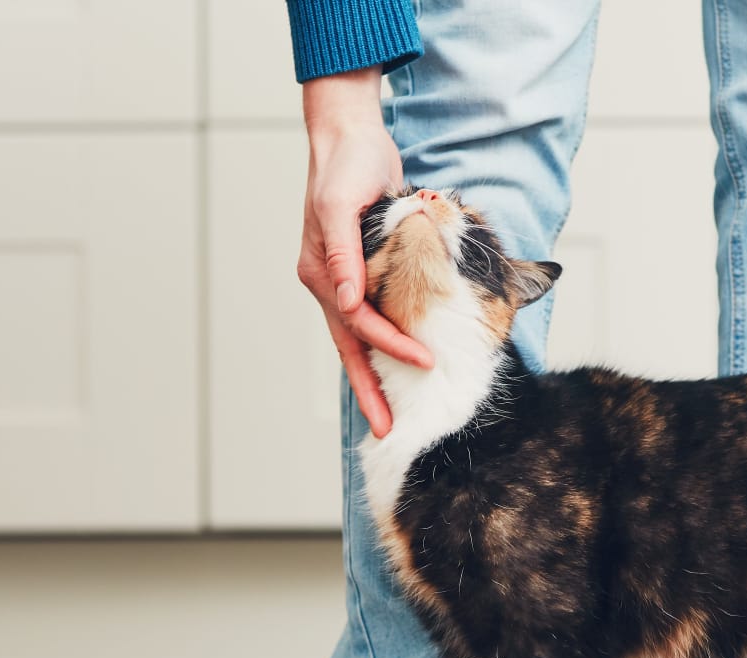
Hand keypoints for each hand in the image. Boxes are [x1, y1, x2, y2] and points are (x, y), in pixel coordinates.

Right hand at [297, 69, 432, 438]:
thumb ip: (343, 252)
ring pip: (359, 340)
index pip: (359, 323)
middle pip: (351, 348)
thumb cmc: (347, 164)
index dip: (391, 345)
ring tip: (387, 414)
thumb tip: (346, 300)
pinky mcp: (361, 271)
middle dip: (368, 391)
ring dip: (374, 376)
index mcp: (322, 272)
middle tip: (386, 431)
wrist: (350, 137)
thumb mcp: (342, 203)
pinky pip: (371, 319)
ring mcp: (343, 280)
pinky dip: (382, 345)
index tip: (424, 361)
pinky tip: (394, 366)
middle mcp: (330, 282)